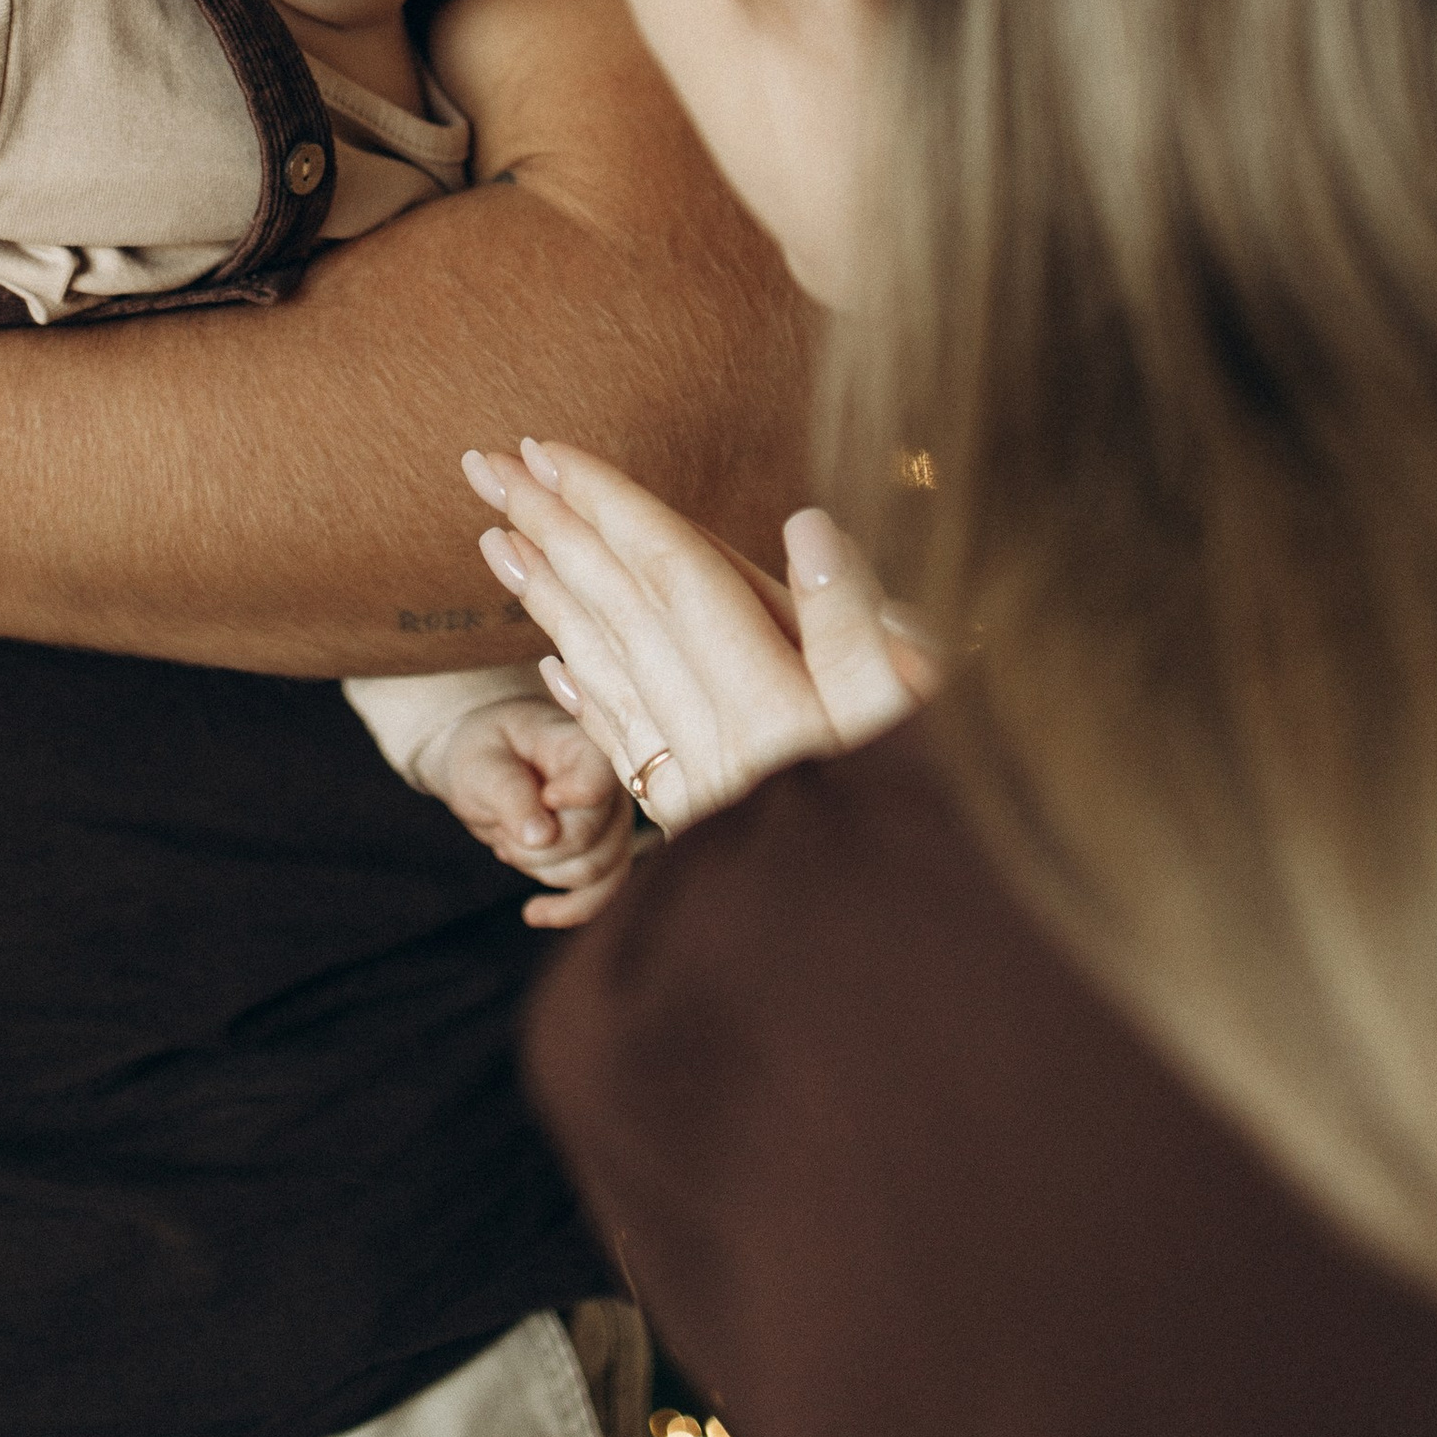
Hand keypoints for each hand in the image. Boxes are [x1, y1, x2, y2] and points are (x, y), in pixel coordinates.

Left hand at [413, 691, 638, 927]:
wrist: (486, 764)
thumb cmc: (483, 752)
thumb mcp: (480, 763)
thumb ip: (509, 792)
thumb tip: (543, 837)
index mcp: (584, 744)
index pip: (601, 781)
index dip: (575, 798)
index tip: (545, 795)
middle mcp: (613, 785)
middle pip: (589, 839)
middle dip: (532, 844)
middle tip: (499, 820)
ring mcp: (615, 822)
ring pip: (592, 873)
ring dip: (538, 867)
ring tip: (510, 837)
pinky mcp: (607, 854)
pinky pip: (600, 895)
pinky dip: (566, 909)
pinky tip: (533, 912)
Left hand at [464, 438, 932, 840]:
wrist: (912, 986)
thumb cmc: (951, 835)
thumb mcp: (933, 726)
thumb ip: (865, 630)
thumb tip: (808, 527)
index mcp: (776, 709)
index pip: (672, 579)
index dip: (611, 506)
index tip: (546, 450)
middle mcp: (721, 747)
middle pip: (621, 614)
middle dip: (553, 533)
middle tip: (485, 468)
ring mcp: (703, 791)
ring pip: (608, 675)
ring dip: (549, 601)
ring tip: (497, 541)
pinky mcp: (705, 829)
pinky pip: (624, 746)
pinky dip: (586, 693)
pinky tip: (554, 662)